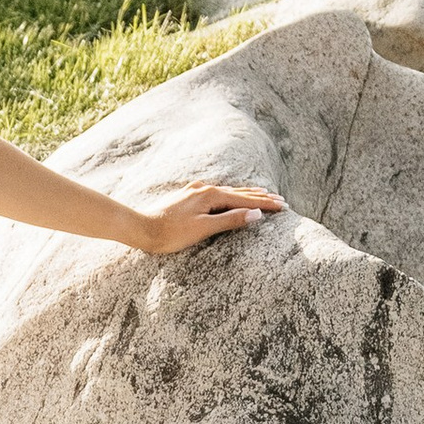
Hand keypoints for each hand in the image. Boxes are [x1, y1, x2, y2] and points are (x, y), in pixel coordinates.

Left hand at [132, 180, 284, 255]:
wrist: (140, 229)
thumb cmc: (170, 234)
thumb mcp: (204, 229)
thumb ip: (230, 220)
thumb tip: (256, 214)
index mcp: (211, 195)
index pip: (245, 200)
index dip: (265, 204)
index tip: (283, 205)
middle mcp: (204, 189)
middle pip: (238, 193)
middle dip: (260, 197)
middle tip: (280, 200)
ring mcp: (194, 192)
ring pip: (227, 192)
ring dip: (246, 195)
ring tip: (262, 195)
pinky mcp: (187, 198)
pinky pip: (215, 195)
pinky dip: (230, 196)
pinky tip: (229, 196)